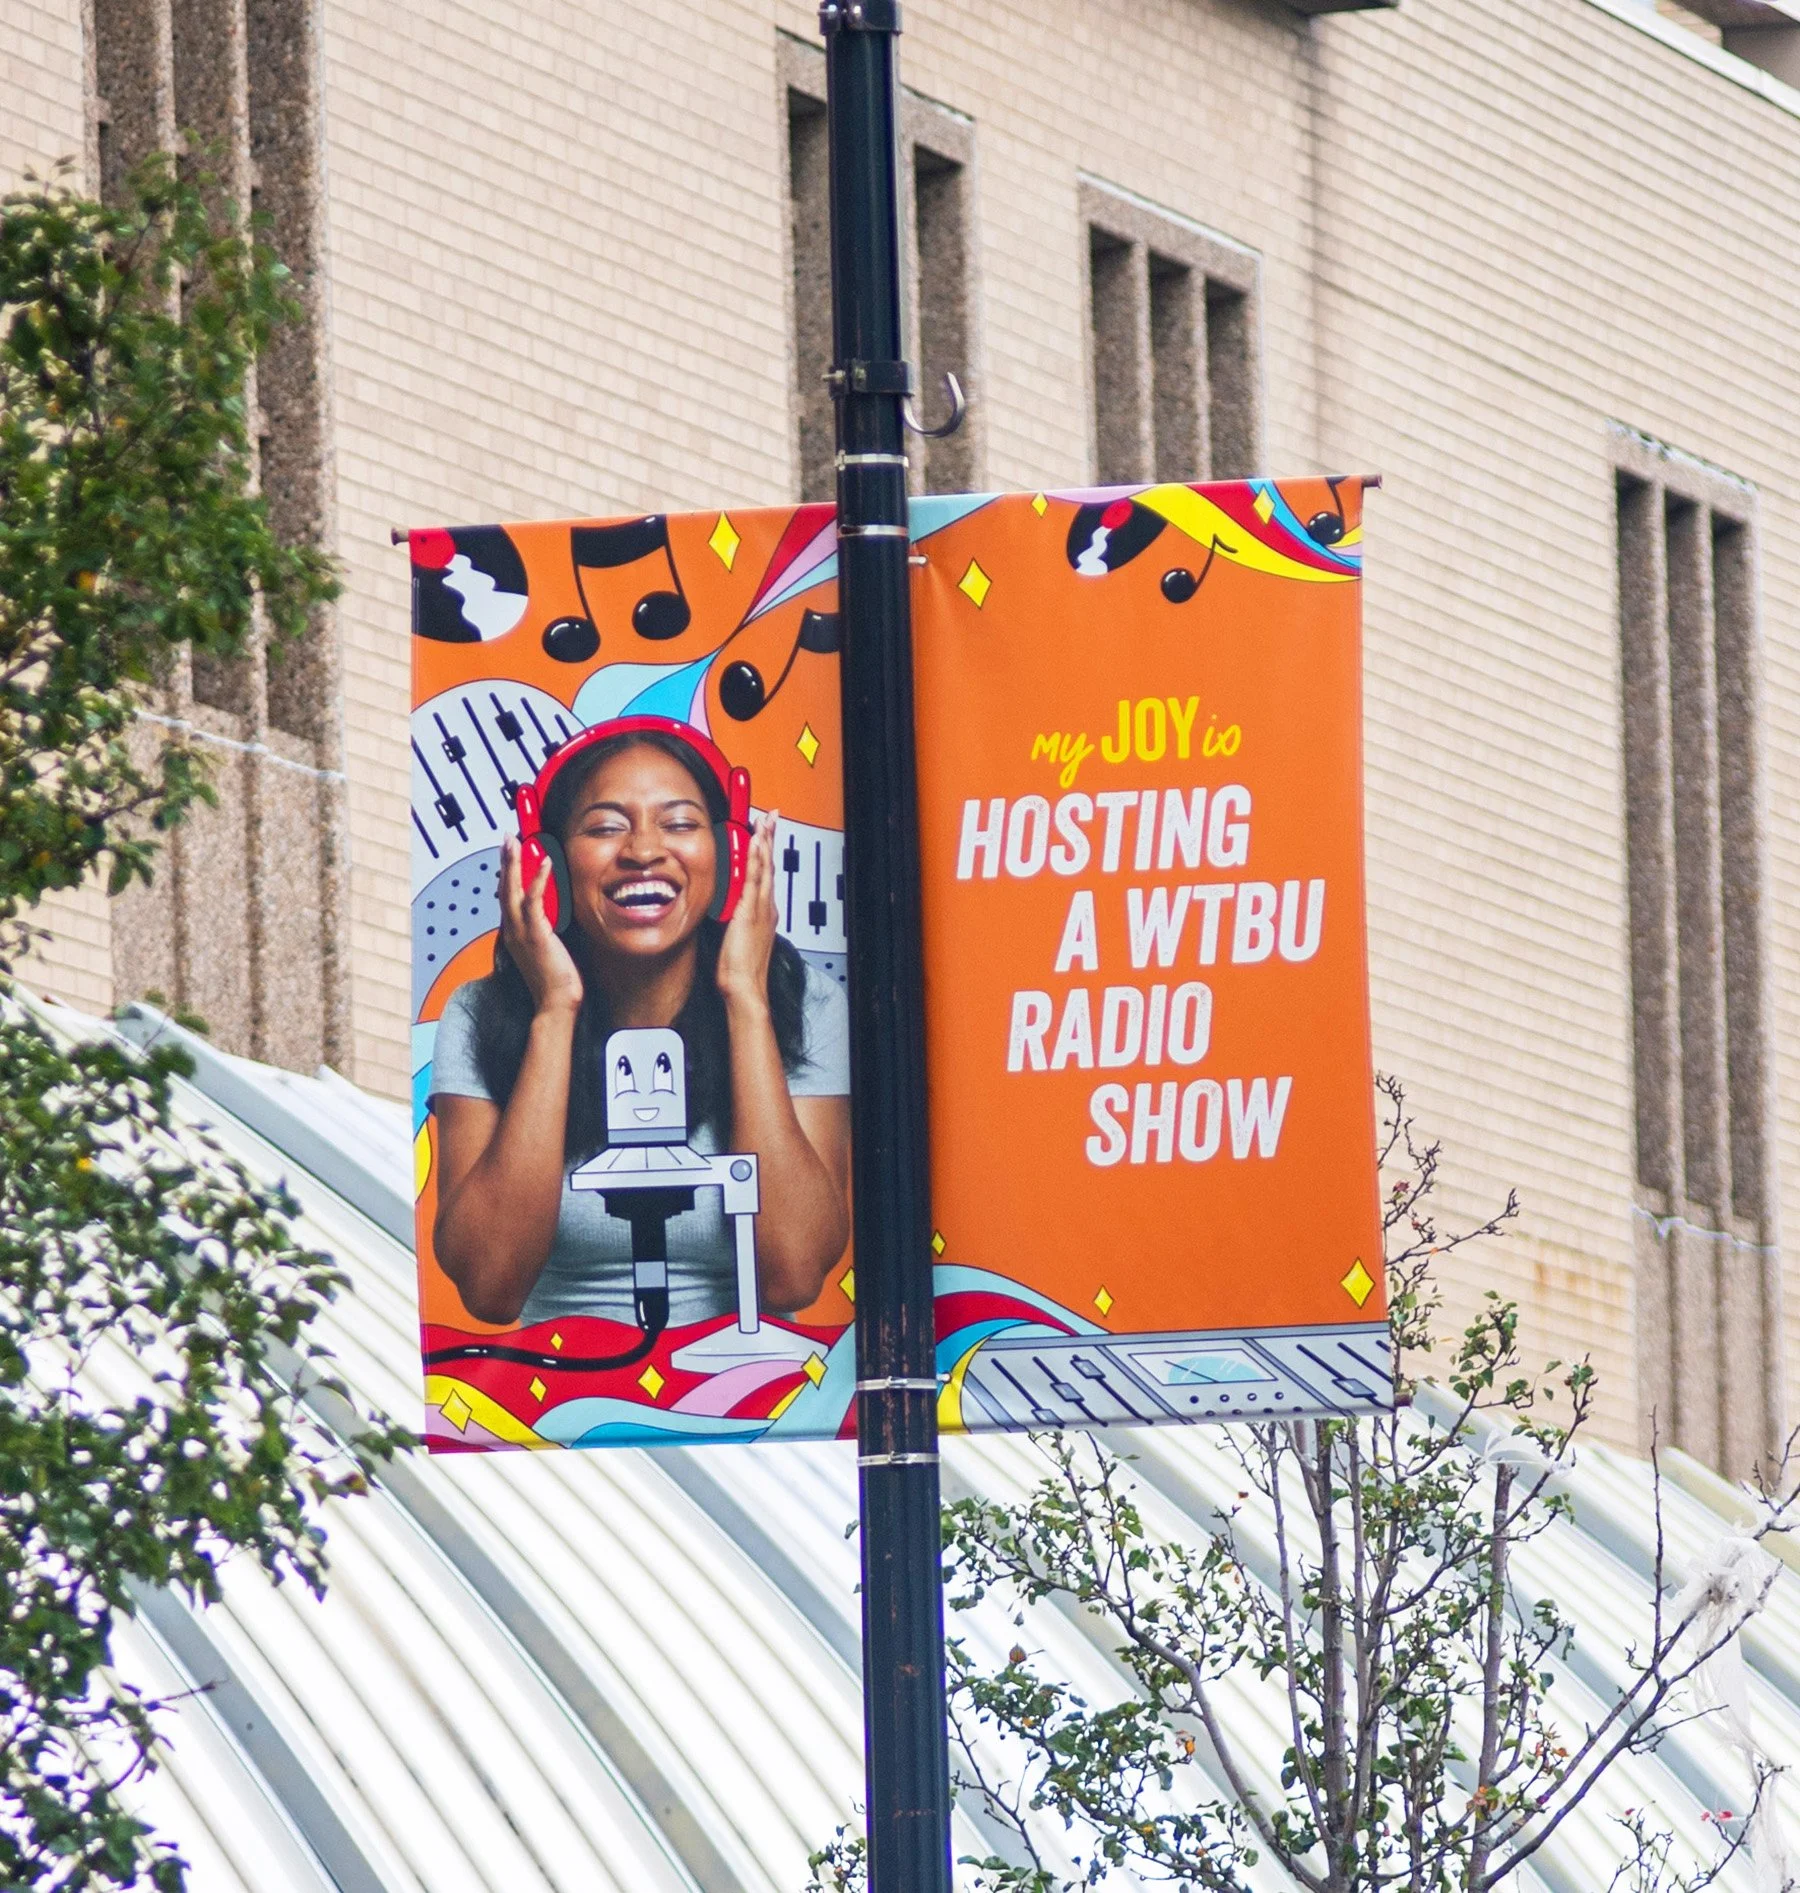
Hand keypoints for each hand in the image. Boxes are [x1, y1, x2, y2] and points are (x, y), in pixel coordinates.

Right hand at [498, 836, 583, 1016]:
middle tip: (506, 839)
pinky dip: (538, 879)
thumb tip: (558, 919)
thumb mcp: (548, 951)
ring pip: (511, 890)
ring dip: (512, 863)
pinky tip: (545, 863)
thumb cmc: (556, 982)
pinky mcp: (535, 934)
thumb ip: (548, 932)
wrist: (555, 1004)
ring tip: (513, 842)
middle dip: (505, 862)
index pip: (507, 899)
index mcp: (515, 935)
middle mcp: (513, 931)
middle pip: (503, 889)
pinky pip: (533, 900)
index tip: (511, 857)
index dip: (508, 876)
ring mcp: (521, 932)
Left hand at [717, 810, 777, 1011]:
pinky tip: (756, 846)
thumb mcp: (737, 939)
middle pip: (769, 864)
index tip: (763, 834)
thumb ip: (734, 921)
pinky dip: (757, 861)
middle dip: (770, 839)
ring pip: (764, 868)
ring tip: (765, 822)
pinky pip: (754, 880)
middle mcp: (766, 907)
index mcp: (763, 912)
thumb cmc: (740, 970)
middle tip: (771, 817)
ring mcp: (760, 908)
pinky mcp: (750, 912)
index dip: (765, 852)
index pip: (765, 874)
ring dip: (765, 843)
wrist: (745, 988)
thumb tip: (727, 912)